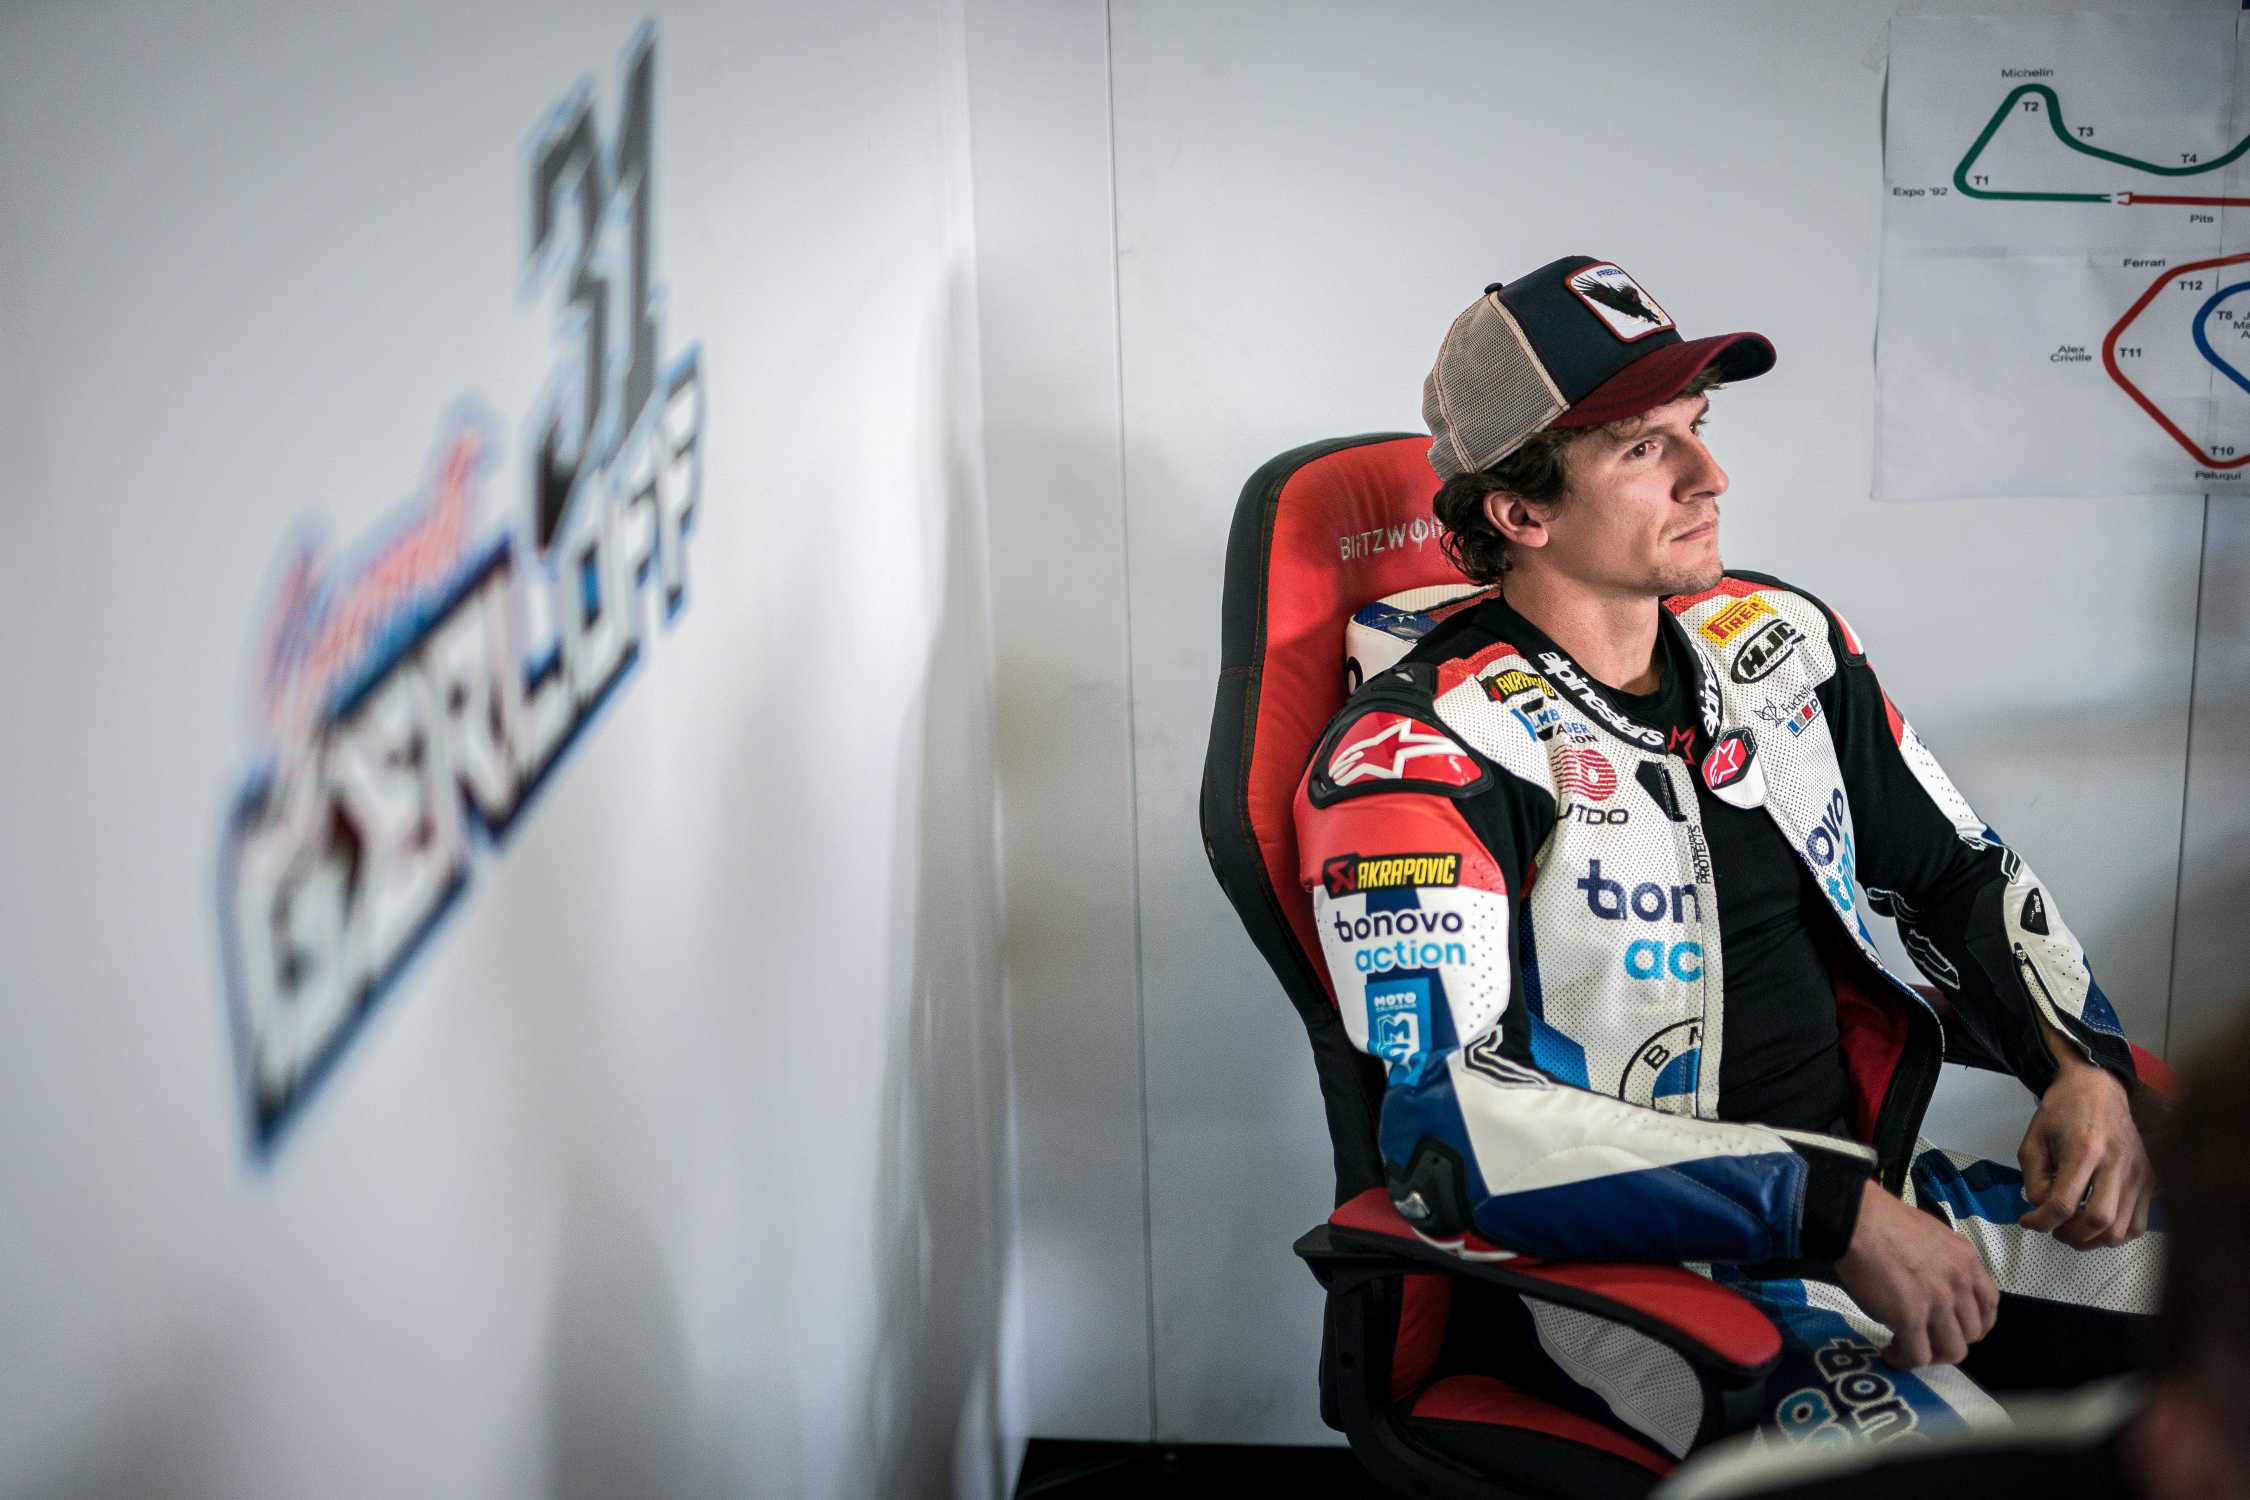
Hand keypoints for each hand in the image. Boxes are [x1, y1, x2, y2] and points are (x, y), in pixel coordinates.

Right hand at [1835, 1180, 1998, 1367]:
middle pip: (1972, 1333)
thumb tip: (1931, 1288)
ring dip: (1930, 1355)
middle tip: (1925, 1338)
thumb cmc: (1883, 1220)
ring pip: (1951, 1351)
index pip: (1989, 1305)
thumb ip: (1943, 1263)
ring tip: (1905, 1348)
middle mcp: (1959, 1284)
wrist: (1857, 1220)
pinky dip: (1904, 1360)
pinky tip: (1888, 1352)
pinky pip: (1917, 1355)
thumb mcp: (1931, 1234)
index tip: (1954, 1327)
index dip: (1975, 1323)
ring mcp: (1937, 1303)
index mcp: (1967, 1260)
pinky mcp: (1910, 1318)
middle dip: (1949, 1340)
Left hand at [2018, 1057, 2153, 1248]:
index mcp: (2084, 1150)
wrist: (2098, 1087)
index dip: (2041, 1221)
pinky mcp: (2150, 1179)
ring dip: (2094, 1240)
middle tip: (2054, 1230)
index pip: (2063, 1203)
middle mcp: (2117, 1164)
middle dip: (2071, 1235)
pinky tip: (2097, 1225)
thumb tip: (2042, 1210)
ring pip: (2122, 1229)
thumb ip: (2034, 1179)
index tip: (2028, 1222)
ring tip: (2074, 1231)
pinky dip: (2117, 1234)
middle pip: (2098, 1221)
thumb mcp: (2033, 1140)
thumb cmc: (2062, 1111)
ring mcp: (2139, 1173)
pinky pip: (2140, 1224)